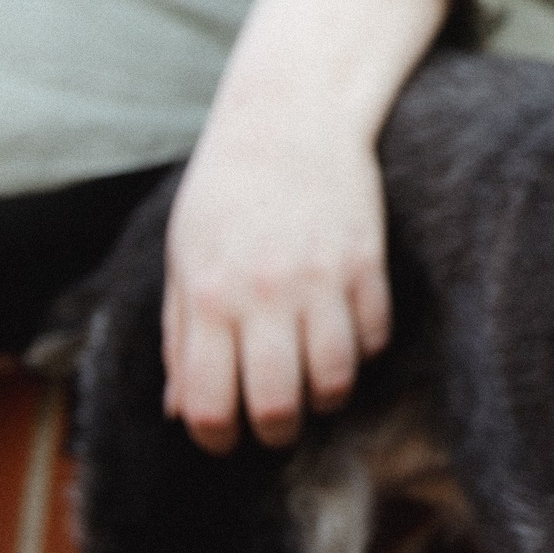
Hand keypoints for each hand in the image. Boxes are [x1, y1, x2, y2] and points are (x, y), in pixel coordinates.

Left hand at [163, 92, 384, 451]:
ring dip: (324, 396)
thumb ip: (179, 336)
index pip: (210, 407)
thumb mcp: (184, 256)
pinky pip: (374, 338)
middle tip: (275, 419)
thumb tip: (179, 410)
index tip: (224, 433)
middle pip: (277, 408)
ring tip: (313, 381)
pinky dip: (362, 349)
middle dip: (275, 431)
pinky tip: (345, 331)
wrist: (291, 114)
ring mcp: (320, 279)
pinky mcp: (366, 262)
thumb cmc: (227, 188)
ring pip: (335, 382)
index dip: (216, 438)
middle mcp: (263, 294)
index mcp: (207, 296)